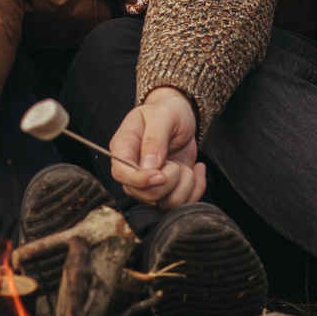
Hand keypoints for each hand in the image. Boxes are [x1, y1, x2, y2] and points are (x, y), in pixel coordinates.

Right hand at [111, 87, 205, 207]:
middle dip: (169, 180)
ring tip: (185, 165)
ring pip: (164, 203)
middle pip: (145, 194)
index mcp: (123, 147)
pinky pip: (180, 203)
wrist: (181, 117)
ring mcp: (148, 184)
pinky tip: (196, 170)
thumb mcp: (163, 116)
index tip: (161, 174)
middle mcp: (132, 170)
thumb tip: (148, 166)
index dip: (140, 180)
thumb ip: (154, 139)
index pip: (121, 174)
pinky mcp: (166, 190)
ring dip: (184, 185)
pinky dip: (195, 189)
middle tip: (175, 161)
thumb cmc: (168, 112)